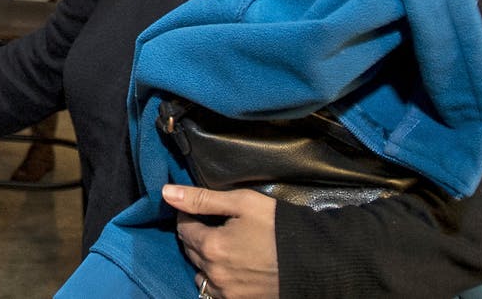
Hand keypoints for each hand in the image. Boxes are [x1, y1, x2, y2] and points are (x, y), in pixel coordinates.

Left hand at [162, 185, 278, 298]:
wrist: (315, 260)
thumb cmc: (279, 226)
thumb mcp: (242, 202)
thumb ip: (202, 198)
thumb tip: (166, 192)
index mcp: (212, 246)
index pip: (183, 228)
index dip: (189, 216)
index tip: (202, 210)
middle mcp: (214, 273)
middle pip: (191, 251)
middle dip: (197, 236)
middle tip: (215, 226)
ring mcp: (227, 292)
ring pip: (201, 274)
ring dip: (205, 261)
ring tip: (225, 248)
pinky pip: (215, 291)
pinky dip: (218, 279)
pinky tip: (233, 267)